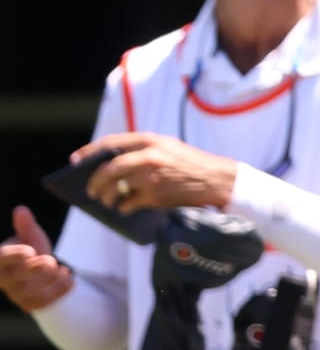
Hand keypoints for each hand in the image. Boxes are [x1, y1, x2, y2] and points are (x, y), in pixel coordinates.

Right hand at [0, 206, 73, 312]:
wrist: (33, 271)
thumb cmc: (29, 249)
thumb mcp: (28, 235)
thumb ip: (26, 225)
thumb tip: (21, 210)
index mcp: (1, 260)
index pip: (2, 259)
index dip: (15, 256)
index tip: (31, 252)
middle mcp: (5, 279)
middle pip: (17, 279)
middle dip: (37, 270)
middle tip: (52, 261)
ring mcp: (15, 293)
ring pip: (29, 294)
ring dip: (50, 283)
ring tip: (64, 270)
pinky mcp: (28, 303)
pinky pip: (41, 303)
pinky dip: (57, 293)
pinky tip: (71, 281)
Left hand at [77, 133, 238, 214]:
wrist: (215, 178)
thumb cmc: (190, 164)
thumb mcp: (168, 147)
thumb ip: (143, 151)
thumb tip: (110, 167)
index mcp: (150, 140)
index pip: (111, 143)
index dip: (89, 152)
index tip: (75, 160)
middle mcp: (149, 156)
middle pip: (108, 168)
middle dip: (94, 181)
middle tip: (90, 190)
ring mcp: (151, 176)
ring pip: (115, 187)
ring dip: (106, 197)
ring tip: (106, 201)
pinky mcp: (155, 194)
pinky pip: (128, 203)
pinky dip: (123, 207)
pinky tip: (125, 208)